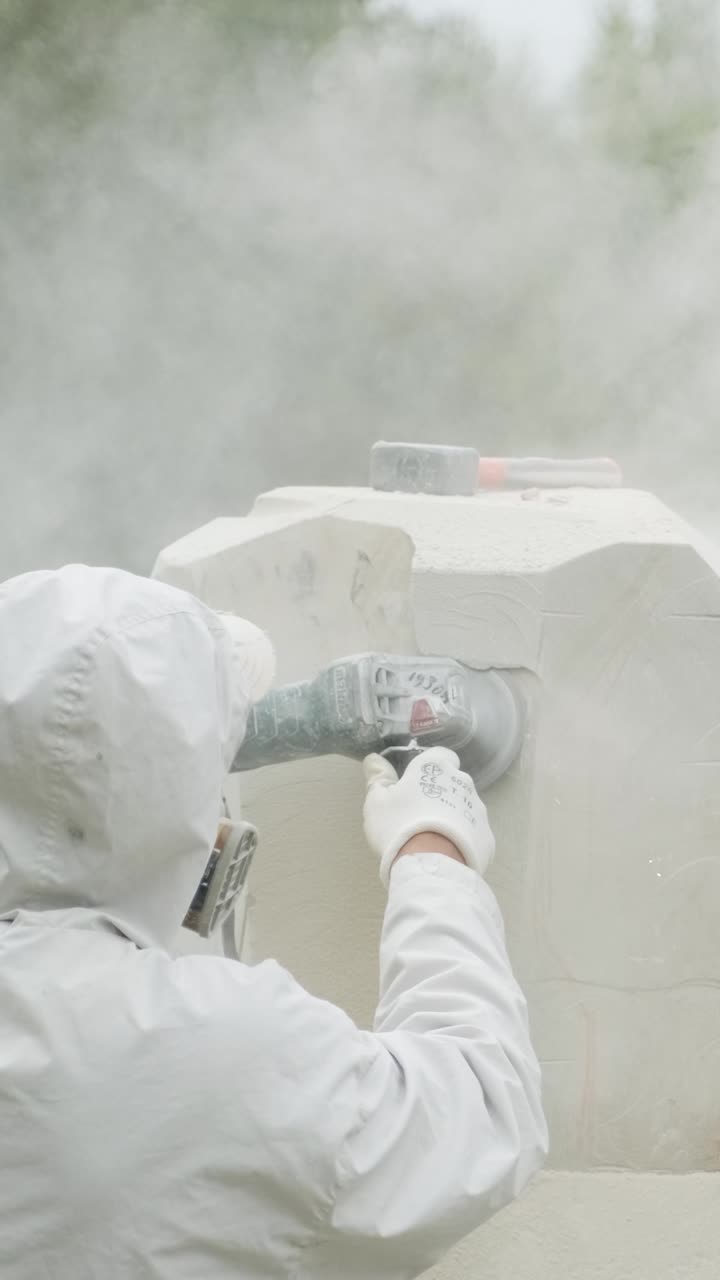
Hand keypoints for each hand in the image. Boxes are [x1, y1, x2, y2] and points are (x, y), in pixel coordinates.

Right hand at [363, 748, 495, 886]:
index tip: (416, 783)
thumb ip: (378, 778)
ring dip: (452, 816)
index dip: (430, 767)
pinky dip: (462, 839)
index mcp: (435, 767)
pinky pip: (473, 833)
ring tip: (432, 838)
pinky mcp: (486, 837)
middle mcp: (462, 782)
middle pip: (453, 782)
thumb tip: (374, 759)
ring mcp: (478, 810)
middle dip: (440, 793)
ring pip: (464, 807)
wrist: (430, 866)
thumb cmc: (398, 826)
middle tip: (419, 814)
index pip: (440, 755)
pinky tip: (446, 853)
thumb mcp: (377, 801)